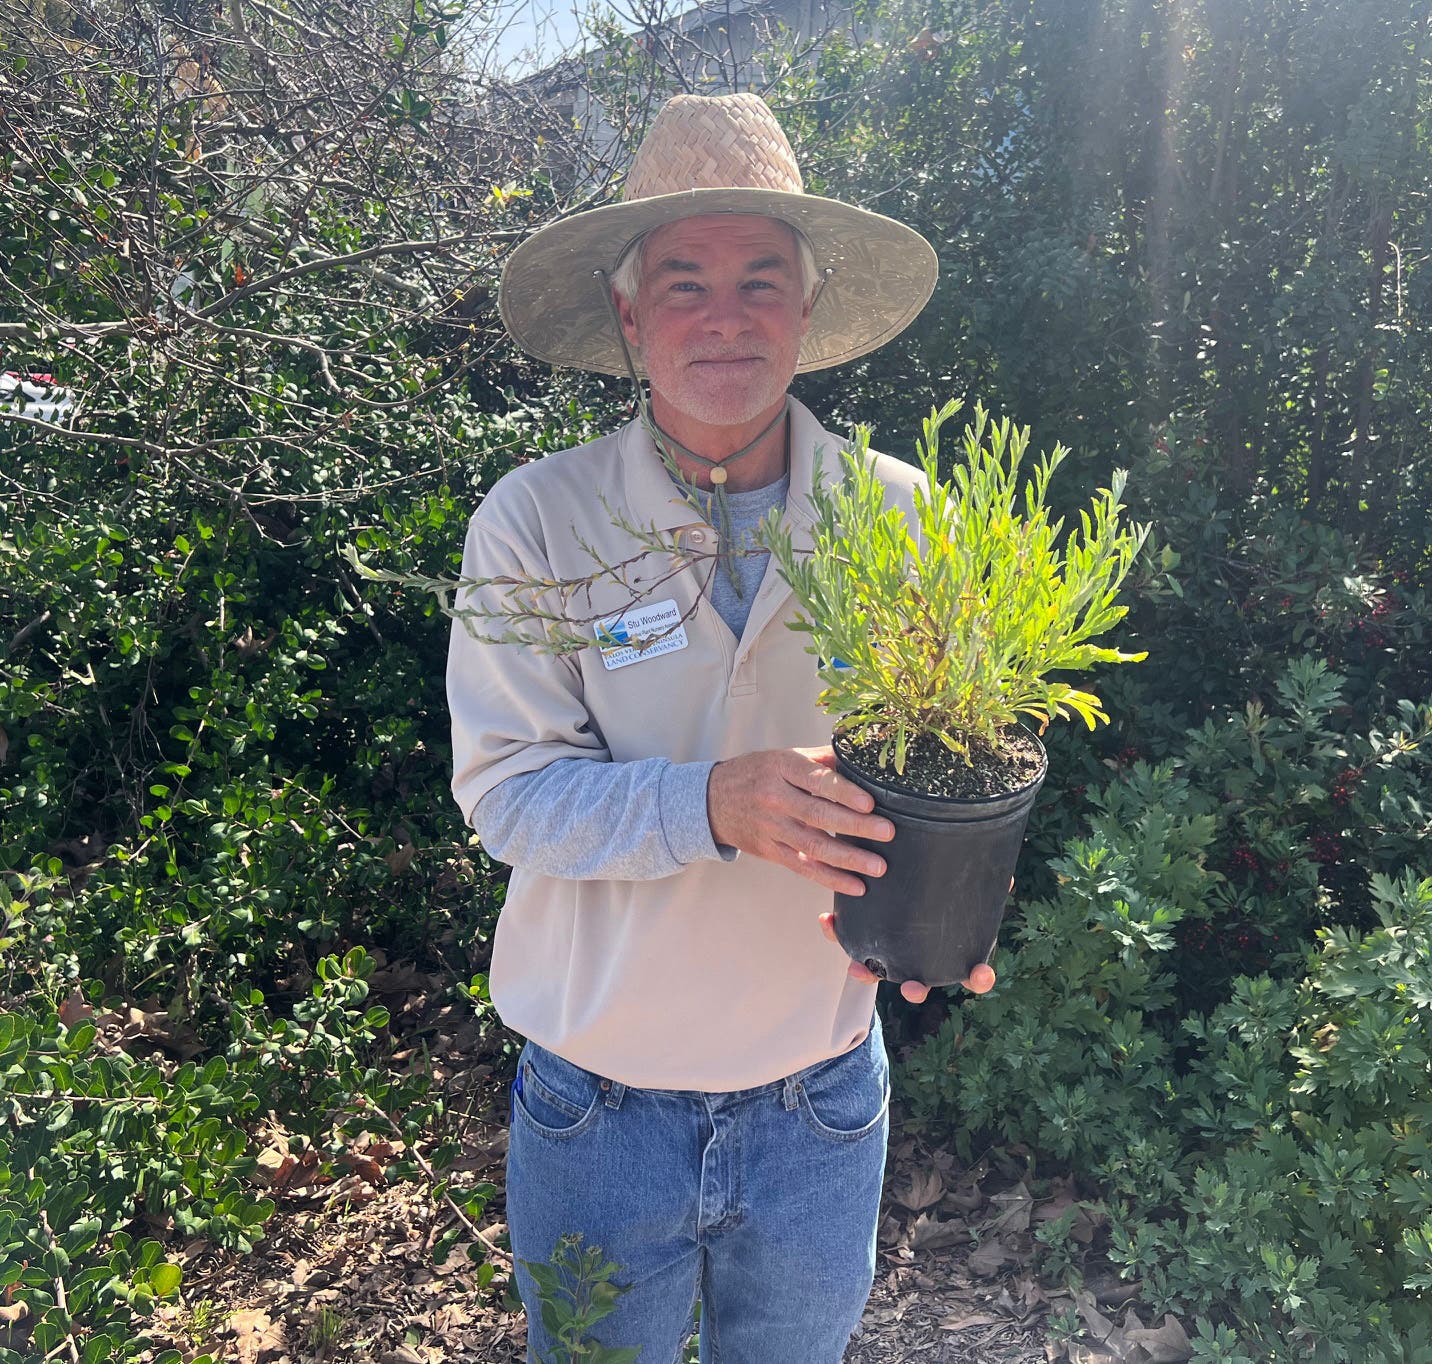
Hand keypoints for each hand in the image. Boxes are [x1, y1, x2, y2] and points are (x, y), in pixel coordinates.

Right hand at [707, 745, 893, 894]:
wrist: (713, 800)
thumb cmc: (758, 773)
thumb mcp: (785, 757)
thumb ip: (822, 759)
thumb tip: (863, 758)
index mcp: (782, 768)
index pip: (817, 780)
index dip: (844, 792)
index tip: (870, 803)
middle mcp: (775, 798)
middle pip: (819, 815)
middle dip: (856, 826)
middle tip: (887, 832)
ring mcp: (772, 827)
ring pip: (813, 846)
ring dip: (849, 859)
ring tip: (878, 867)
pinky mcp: (770, 851)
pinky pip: (803, 867)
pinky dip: (830, 878)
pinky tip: (855, 885)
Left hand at [817, 875, 1012, 1002]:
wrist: (897, 868)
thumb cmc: (945, 884)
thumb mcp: (965, 883)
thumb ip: (985, 882)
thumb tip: (1007, 877)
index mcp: (954, 950)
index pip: (974, 972)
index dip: (979, 977)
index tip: (981, 974)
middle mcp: (922, 958)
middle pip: (921, 984)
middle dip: (915, 988)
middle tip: (912, 988)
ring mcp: (892, 950)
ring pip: (880, 970)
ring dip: (869, 973)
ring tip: (857, 969)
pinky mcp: (865, 932)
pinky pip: (850, 937)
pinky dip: (838, 931)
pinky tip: (827, 921)